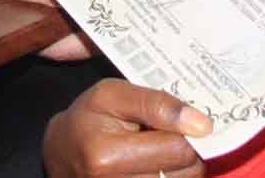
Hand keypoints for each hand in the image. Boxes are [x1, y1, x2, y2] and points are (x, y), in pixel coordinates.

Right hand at [44, 79, 209, 177]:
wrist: (63, 153)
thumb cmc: (88, 119)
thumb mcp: (112, 95)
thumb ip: (156, 103)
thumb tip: (202, 124)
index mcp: (107, 157)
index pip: (177, 148)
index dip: (187, 130)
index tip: (184, 119)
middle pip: (186, 171)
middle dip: (185, 148)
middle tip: (168, 134)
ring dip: (181, 165)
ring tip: (160, 149)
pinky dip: (171, 175)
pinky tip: (157, 164)